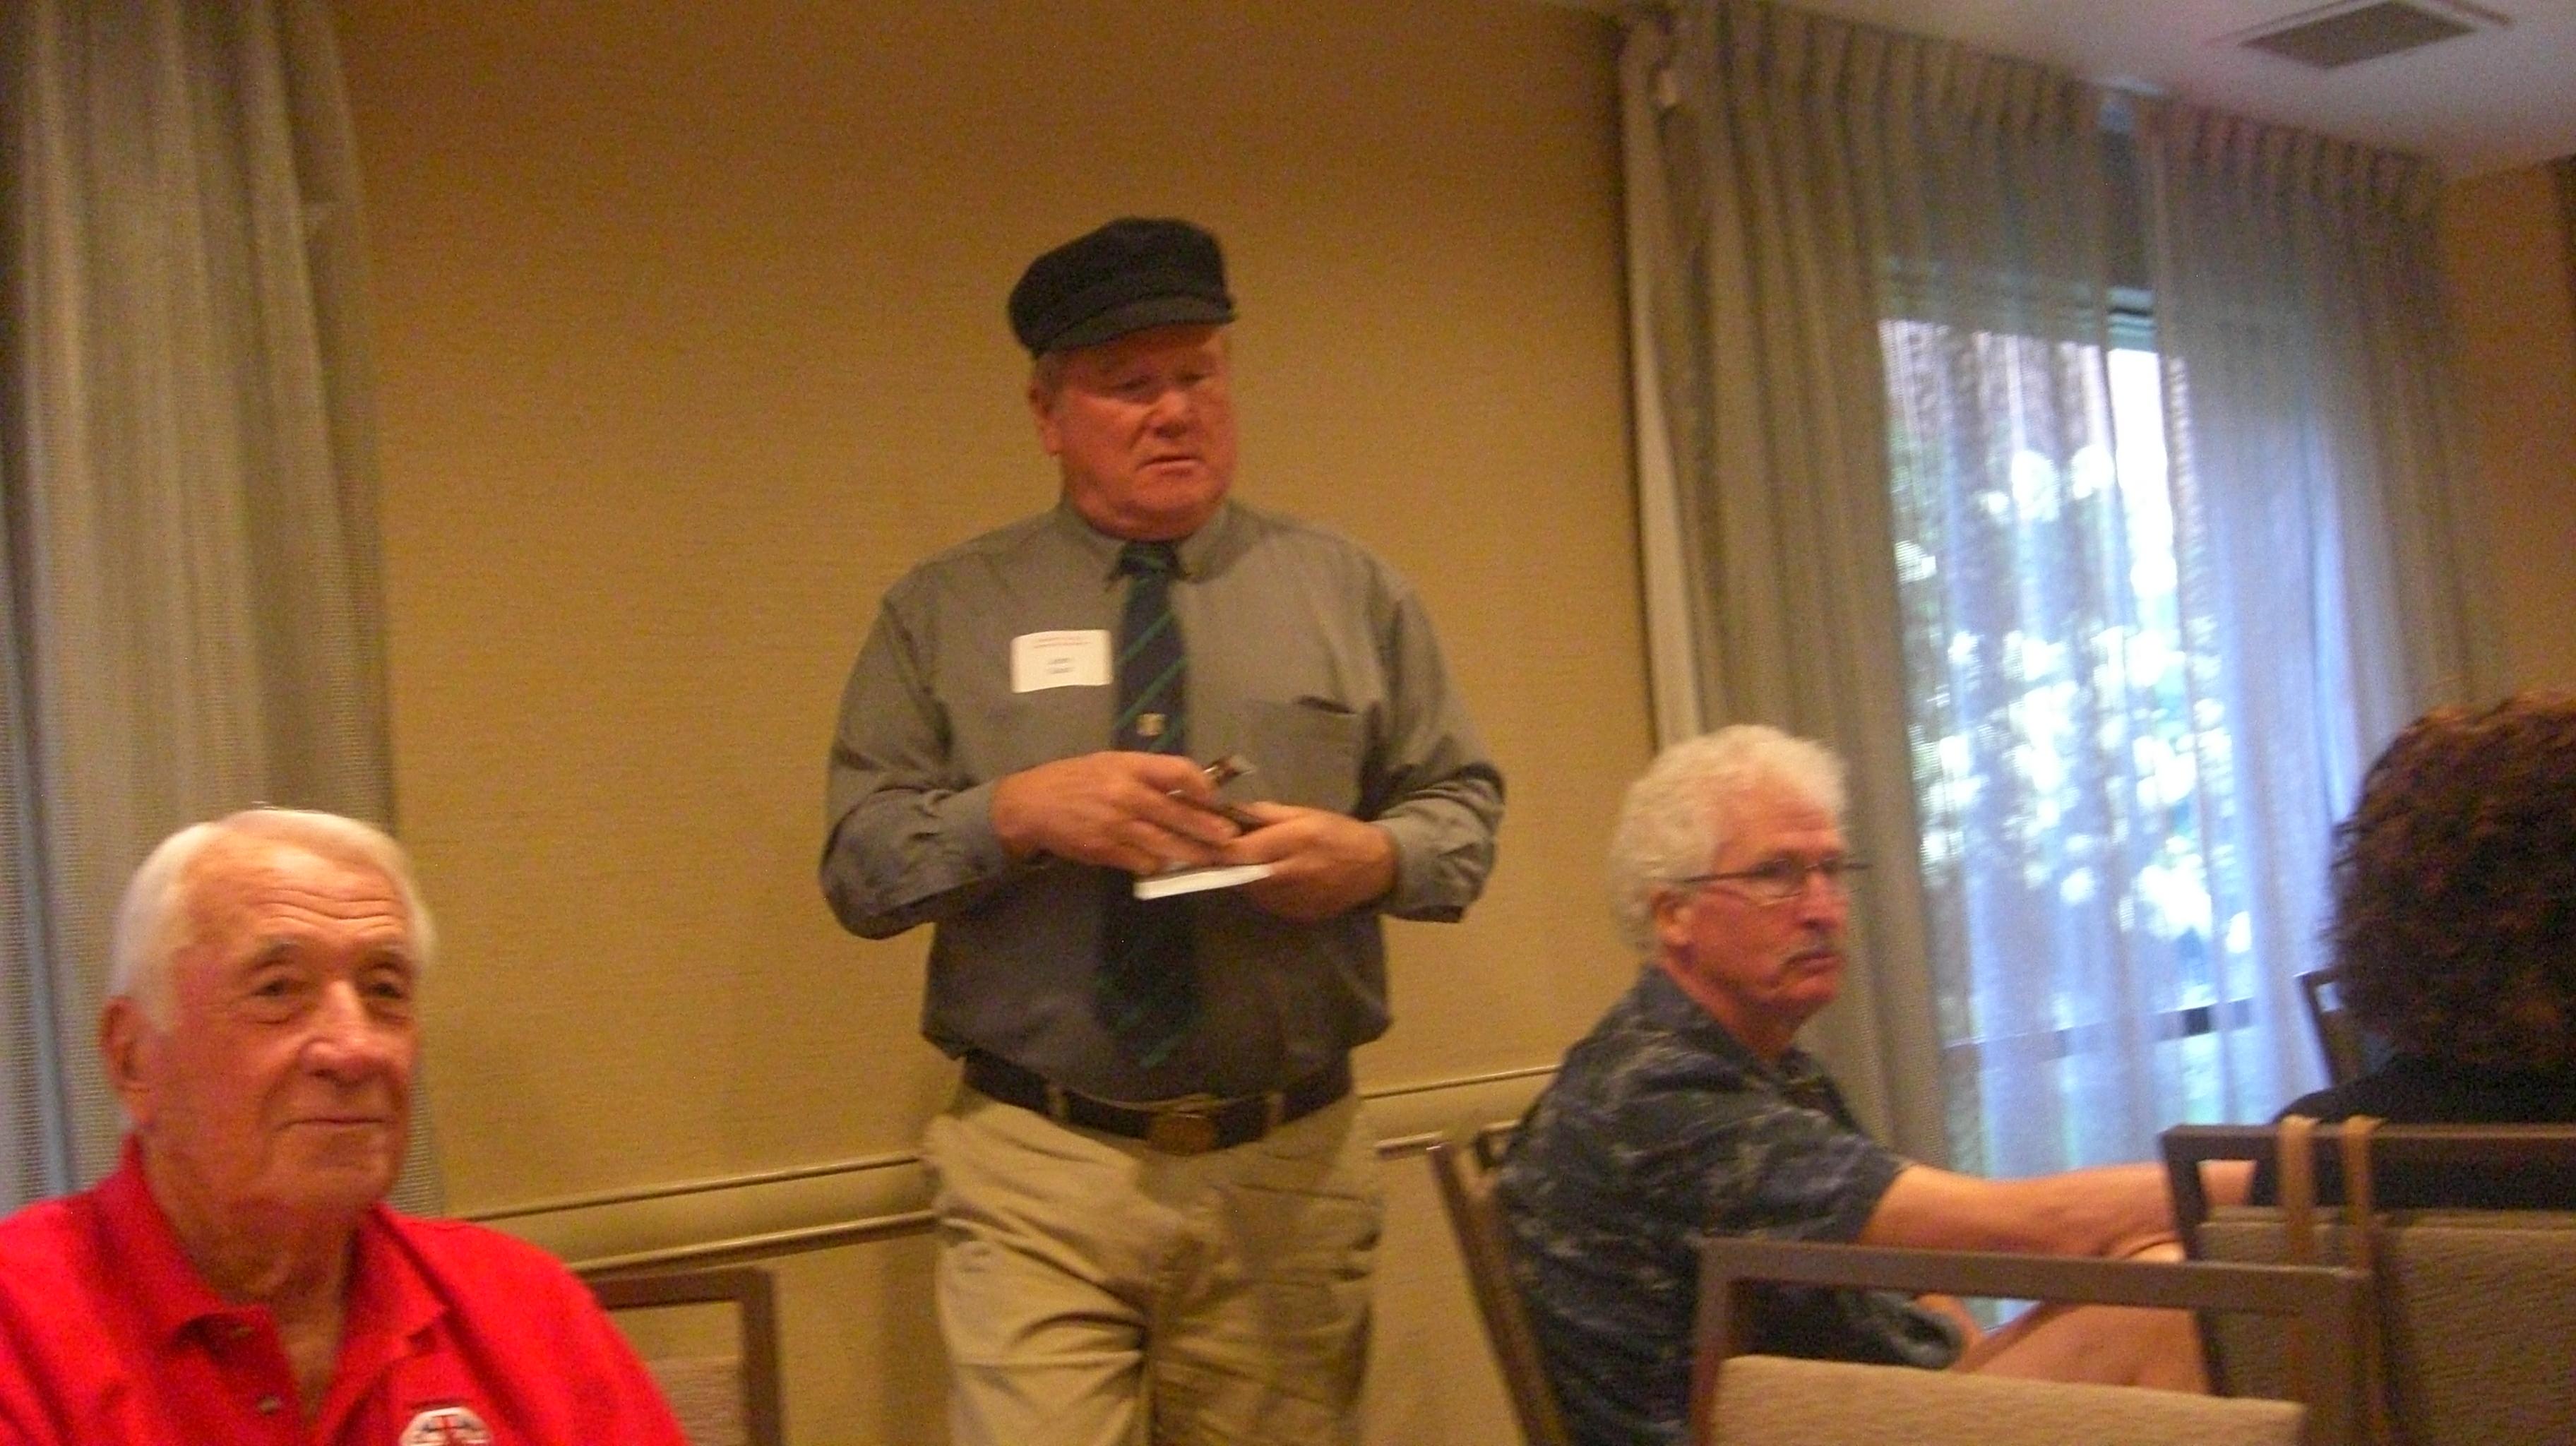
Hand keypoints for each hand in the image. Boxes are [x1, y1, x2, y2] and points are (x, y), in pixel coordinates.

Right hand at [990, 753, 1238, 873]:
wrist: (1030, 805)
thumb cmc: (1075, 780)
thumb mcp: (1110, 764)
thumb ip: (1146, 775)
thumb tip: (1188, 791)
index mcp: (1128, 765)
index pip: (1179, 771)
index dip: (1204, 787)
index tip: (1217, 800)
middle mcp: (1125, 794)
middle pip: (1179, 813)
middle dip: (1209, 829)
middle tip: (1231, 839)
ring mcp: (1115, 825)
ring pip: (1165, 844)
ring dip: (1192, 854)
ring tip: (1212, 859)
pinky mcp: (1106, 850)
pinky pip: (1143, 862)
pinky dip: (1158, 864)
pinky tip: (1169, 865)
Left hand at [1218, 803, 1395, 921]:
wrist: (1376, 867)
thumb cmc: (1339, 833)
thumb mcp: (1306, 813)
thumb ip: (1266, 814)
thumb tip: (1230, 813)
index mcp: (1293, 842)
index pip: (1239, 852)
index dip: (1217, 848)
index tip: (1206, 841)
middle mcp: (1290, 874)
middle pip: (1240, 874)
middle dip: (1229, 864)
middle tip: (1227, 852)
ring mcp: (1294, 900)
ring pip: (1251, 891)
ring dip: (1245, 878)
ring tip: (1256, 864)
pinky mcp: (1298, 915)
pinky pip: (1268, 903)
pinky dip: (1263, 891)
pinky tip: (1275, 878)